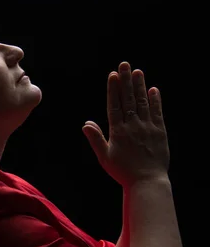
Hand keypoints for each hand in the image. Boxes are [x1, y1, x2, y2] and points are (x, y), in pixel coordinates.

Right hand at [82, 61, 169, 186]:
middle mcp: (133, 126)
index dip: (113, 89)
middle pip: (128, 99)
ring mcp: (147, 128)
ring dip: (139, 86)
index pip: (114, 105)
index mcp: (118, 132)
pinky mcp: (160, 132)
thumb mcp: (105, 157)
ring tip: (137, 71)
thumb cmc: (123, 172)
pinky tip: (153, 89)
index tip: (112, 75)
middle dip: (125, 81)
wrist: (146, 182)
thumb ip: (96, 139)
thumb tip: (86, 123)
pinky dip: (155, 101)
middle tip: (124, 65)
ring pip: (142, 103)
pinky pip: (157, 112)